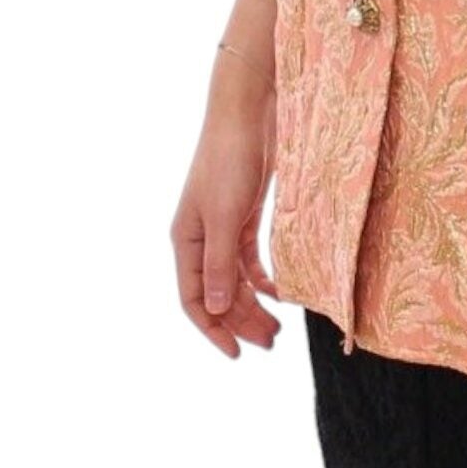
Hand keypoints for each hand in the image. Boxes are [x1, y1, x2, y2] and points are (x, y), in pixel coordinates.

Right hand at [170, 54, 280, 356]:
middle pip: (218, 294)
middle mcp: (200, 239)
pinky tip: (280, 294)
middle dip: (241, 322)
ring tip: (278, 328)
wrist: (248, 113)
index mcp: (186, 241)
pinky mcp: (243, 216)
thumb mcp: (225, 216)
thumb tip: (216, 309)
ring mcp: (222, 228)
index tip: (237, 354)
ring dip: (254, 305)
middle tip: (272, 343)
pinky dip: (263, 279)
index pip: (194, 299)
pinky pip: (249, 260)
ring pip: (236, 281)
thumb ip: (221, 264)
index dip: (213, 330)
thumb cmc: (230, 160)